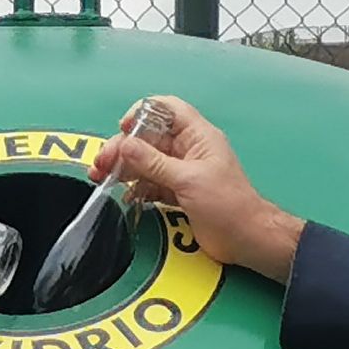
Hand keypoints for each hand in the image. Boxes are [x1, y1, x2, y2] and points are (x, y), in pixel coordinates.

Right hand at [94, 95, 302, 281]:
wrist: (245, 239)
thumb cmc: (230, 205)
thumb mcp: (188, 179)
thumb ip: (154, 162)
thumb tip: (126, 144)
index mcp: (198, 136)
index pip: (167, 109)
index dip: (143, 113)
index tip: (124, 128)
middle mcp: (189, 150)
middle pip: (149, 138)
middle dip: (124, 148)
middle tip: (104, 162)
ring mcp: (182, 171)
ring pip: (146, 162)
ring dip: (124, 168)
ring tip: (103, 177)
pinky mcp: (178, 192)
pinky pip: (150, 183)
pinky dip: (136, 188)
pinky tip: (126, 195)